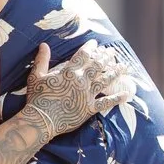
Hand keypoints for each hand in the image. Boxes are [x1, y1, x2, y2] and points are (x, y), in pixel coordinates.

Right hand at [18, 41, 133, 139]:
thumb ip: (42, 60)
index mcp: (69, 71)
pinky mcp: (90, 108)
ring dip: (116, 72)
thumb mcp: (36, 76)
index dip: (90, 47)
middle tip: (113, 51)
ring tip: (124, 66)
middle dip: (106, 56)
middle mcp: (81, 81)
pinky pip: (106, 102)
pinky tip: (127, 94)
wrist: (41, 120)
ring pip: (105, 80)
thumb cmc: (37, 98)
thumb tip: (44, 44)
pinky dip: (117, 98)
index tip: (95, 43)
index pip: (83, 55)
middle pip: (98, 65)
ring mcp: (87, 94)